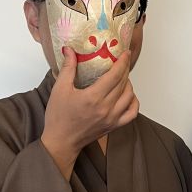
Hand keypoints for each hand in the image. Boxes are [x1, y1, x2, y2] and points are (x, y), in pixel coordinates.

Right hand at [41, 48, 138, 177]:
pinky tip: (128, 96)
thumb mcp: (59, 89)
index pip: (115, 76)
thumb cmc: (58, 117)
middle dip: (125, 70)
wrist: (61, 141)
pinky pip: (132, 114)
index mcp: (93, 97)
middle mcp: (106, 108)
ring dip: (129, 84)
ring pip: (130, 97)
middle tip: (122, 61)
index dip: (122, 62)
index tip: (125, 53)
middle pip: (123, 84)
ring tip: (122, 78)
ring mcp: (112, 118)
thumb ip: (68, 68)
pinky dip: (134, 103)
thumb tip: (70, 50)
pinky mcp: (114, 126)